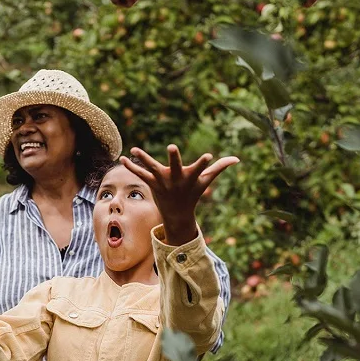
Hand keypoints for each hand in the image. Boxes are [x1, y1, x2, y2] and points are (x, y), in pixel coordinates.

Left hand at [121, 145, 238, 245]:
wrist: (177, 214)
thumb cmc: (193, 193)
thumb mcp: (206, 181)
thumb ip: (219, 168)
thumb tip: (237, 159)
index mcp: (190, 177)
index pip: (199, 168)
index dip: (205, 163)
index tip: (209, 156)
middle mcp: (176, 179)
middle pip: (175, 166)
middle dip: (175, 157)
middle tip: (172, 146)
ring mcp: (163, 181)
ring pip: (152, 168)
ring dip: (143, 159)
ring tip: (134, 149)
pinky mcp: (152, 183)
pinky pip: (140, 174)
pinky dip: (131, 167)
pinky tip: (122, 158)